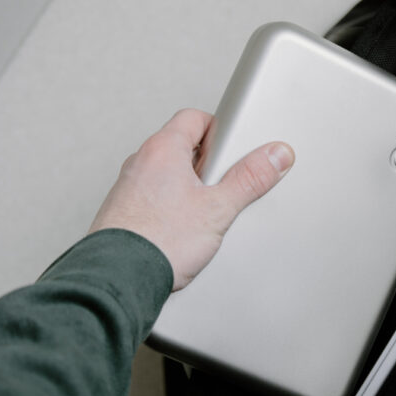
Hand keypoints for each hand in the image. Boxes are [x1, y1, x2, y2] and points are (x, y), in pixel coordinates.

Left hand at [88, 108, 293, 290]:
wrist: (119, 278)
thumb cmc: (159, 241)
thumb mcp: (218, 208)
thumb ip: (250, 179)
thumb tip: (275, 156)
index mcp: (162, 149)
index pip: (194, 118)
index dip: (219, 130)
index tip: (233, 149)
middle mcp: (140, 162)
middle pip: (182, 146)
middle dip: (207, 165)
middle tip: (221, 188)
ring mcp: (127, 187)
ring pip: (167, 174)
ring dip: (187, 188)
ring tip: (201, 216)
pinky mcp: (122, 211)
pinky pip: (152, 198)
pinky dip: (169, 208)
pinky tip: (180, 232)